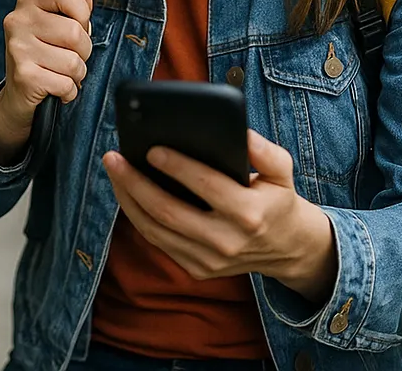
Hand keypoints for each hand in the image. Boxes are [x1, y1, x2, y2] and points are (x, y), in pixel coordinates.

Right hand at [0, 0, 93, 123]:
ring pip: (73, 61)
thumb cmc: (44, 51)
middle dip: (84, 50)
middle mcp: (17, 20)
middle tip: (71, 55)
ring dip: (77, 73)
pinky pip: (66, 83)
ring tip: (64, 72)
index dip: (82, 12)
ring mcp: (18, 47)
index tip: (77, 24)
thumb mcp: (60, 20)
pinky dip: (69, 90)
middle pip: (75, 32)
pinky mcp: (23, 75)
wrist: (18, 92)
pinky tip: (57, 87)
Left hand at [103, 128, 337, 302]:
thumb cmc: (278, 199)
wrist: (286, 248)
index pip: (206, 186)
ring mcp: (209, 261)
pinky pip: (158, 241)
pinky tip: (127, 192)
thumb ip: (264, 150)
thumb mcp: (283, 170)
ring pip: (155, 230)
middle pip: (168, 212)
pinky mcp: (197, 269)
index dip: (177, 167)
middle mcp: (226, 242)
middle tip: (114, 157)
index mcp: (249, 214)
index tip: (152, 148)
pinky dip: (138, 216)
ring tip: (114, 170)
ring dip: (128, 199)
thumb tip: (240, 132)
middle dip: (135, 183)